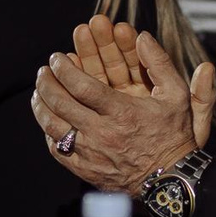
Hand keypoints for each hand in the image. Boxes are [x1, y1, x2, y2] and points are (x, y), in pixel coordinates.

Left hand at [30, 16, 215, 189]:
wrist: (171, 179)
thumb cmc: (174, 136)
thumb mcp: (177, 96)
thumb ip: (160, 63)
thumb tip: (143, 36)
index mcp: (123, 112)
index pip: (82, 86)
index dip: (65, 69)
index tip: (57, 58)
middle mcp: (103, 133)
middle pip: (62, 104)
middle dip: (47, 83)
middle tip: (43, 70)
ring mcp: (91, 153)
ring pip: (54, 126)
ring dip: (42, 105)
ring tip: (39, 91)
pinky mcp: (85, 170)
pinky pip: (57, 149)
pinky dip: (48, 131)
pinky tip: (47, 118)